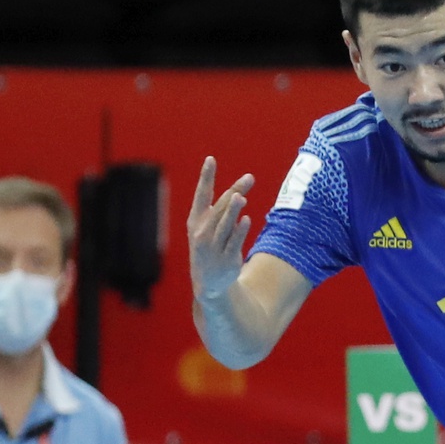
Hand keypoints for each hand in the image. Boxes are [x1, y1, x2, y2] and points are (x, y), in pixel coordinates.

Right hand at [187, 156, 255, 302]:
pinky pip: (234, 243)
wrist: (209, 284)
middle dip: (234, 192)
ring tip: (241, 196)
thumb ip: (221, 211)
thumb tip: (239, 192)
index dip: (206, 177)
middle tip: (249, 177)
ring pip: (225, 225)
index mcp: (196, 221)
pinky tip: (246, 219)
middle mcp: (202, 232)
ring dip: (233, 211)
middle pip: (220, 207)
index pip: (201, 195)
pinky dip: (240, 231)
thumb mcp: (207, 229)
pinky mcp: (227, 259)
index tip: (211, 159)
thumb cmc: (209, 249)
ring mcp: (214, 246)